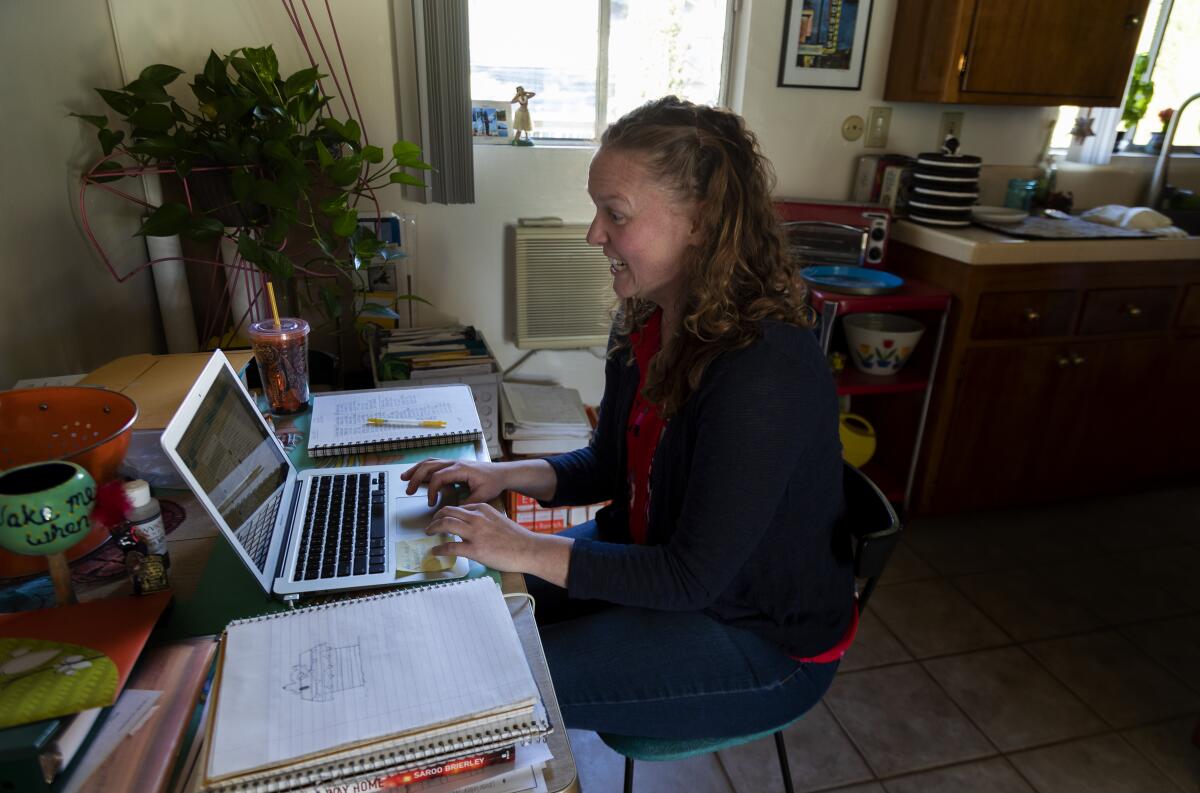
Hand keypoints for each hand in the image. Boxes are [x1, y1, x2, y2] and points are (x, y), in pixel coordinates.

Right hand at [401, 459, 508, 505]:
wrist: (501, 473)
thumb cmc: (492, 483)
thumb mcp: (482, 496)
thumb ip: (467, 503)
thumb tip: (453, 511)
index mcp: (461, 469)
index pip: (438, 477)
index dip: (431, 490)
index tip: (431, 504)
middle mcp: (455, 463)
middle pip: (430, 466)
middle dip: (416, 477)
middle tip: (408, 491)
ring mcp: (453, 463)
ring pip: (430, 462)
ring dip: (416, 470)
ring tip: (404, 478)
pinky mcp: (453, 465)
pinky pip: (435, 464)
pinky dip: (423, 468)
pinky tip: (416, 474)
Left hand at [428, 503, 572, 584]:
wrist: (528, 549)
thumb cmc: (516, 537)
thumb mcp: (498, 519)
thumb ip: (484, 519)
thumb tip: (471, 526)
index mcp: (483, 508)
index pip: (458, 507)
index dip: (447, 512)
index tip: (442, 517)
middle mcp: (476, 518)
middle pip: (447, 512)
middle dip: (435, 517)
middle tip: (431, 524)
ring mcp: (474, 533)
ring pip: (445, 524)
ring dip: (433, 528)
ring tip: (429, 533)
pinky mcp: (474, 549)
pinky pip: (450, 547)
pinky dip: (439, 549)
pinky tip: (435, 552)